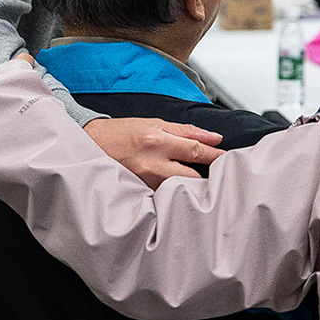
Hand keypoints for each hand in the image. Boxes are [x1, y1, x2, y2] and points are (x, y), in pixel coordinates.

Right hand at [83, 117, 224, 188]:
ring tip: (195, 182)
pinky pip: (164, 196)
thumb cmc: (121, 133)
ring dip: (190, 185)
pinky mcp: (140, 194)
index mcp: (157, 140)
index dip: (215, 156)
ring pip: (180, 188)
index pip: (195, 150)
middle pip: (192, 175)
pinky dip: (173, 193)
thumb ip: (185, 131)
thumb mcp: (153, 123)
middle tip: (218, 175)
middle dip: (206, 175)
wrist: (90, 146)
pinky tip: (176, 191)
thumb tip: (213, 137)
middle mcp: (152, 163)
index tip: (229, 159)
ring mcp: (145, 182)